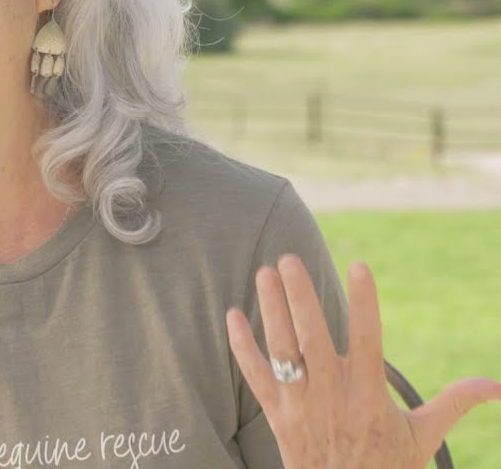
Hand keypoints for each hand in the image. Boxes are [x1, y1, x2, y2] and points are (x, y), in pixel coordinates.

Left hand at [227, 255, 500, 468]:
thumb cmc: (386, 465)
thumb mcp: (423, 437)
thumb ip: (454, 403)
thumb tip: (497, 387)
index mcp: (368, 395)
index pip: (367, 339)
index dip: (364, 302)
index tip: (359, 264)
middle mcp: (331, 395)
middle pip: (312, 338)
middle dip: (300, 297)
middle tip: (289, 258)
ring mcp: (299, 404)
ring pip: (281, 350)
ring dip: (270, 310)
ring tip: (264, 272)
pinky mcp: (275, 414)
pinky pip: (253, 375)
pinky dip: (241, 346)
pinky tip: (232, 314)